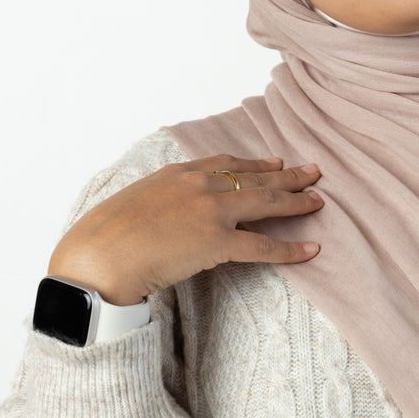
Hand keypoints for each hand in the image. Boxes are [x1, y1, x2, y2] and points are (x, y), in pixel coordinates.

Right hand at [48, 156, 322, 305]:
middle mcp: (200, 185)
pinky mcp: (217, 242)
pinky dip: (291, 248)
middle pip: (255, 177)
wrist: (98, 255)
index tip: (275, 161)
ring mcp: (211, 211)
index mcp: (179, 173)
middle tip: (315, 172)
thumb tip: (170, 213)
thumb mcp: (136, 202)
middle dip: (288, 175)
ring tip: (320, 201)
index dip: (255, 163)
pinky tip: (311, 249)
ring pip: (267, 202)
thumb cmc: (106, 236)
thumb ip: (162, 199)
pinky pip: (264, 245)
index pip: (227, 164)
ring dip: (297, 201)